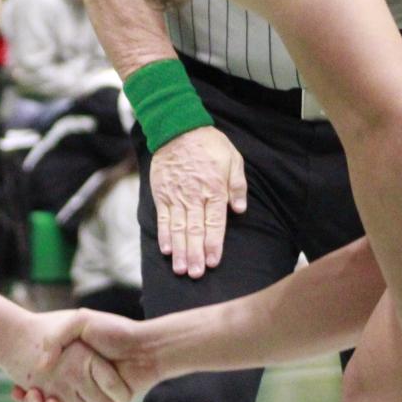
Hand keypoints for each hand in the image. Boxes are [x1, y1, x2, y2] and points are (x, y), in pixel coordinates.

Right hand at [2, 311, 133, 401]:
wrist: (144, 347)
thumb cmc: (113, 331)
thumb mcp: (80, 321)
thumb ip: (57, 338)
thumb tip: (41, 366)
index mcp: (69, 362)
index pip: (39, 380)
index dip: (25, 387)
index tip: (15, 387)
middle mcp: (75, 381)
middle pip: (43, 400)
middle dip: (29, 401)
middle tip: (21, 394)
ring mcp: (87, 396)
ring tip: (34, 400)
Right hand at [151, 126, 247, 276]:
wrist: (178, 127)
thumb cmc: (209, 144)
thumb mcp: (233, 159)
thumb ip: (237, 185)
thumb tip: (239, 210)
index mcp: (214, 189)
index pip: (214, 222)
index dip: (214, 244)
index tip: (213, 262)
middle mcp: (194, 195)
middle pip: (195, 230)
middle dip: (196, 254)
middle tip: (195, 274)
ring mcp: (176, 195)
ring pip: (178, 228)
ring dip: (180, 250)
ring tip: (180, 269)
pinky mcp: (162, 193)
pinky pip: (163, 217)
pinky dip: (164, 234)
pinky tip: (166, 249)